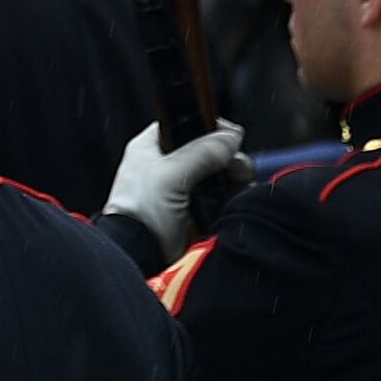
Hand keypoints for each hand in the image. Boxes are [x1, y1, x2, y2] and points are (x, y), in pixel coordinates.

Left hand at [108, 121, 248, 248]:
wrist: (139, 256)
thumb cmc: (139, 213)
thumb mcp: (170, 174)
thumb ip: (202, 152)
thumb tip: (230, 137)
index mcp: (151, 147)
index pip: (184, 124)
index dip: (208, 126)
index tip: (231, 135)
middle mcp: (166, 166)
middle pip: (207, 150)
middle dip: (228, 156)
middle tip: (238, 166)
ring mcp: (181, 190)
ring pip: (217, 174)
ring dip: (234, 177)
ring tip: (241, 183)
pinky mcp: (194, 212)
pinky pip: (220, 197)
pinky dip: (232, 196)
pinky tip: (239, 198)